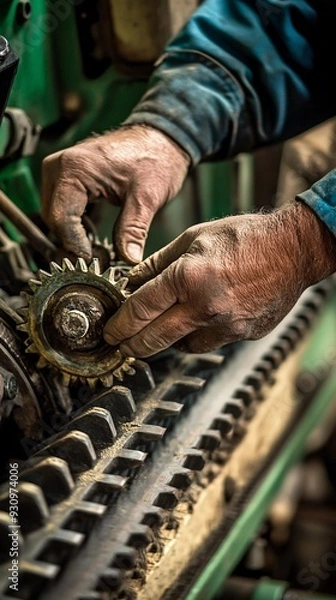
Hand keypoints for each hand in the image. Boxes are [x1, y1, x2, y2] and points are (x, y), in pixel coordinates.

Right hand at [41, 125, 189, 262]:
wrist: (160, 138)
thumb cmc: (155, 158)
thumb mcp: (147, 198)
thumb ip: (133, 230)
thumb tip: (128, 260)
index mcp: (74, 169)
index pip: (61, 220)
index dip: (76, 247)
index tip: (96, 263)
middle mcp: (58, 167)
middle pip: (54, 220)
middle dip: (74, 244)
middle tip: (100, 260)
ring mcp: (59, 171)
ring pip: (55, 217)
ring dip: (73, 236)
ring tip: (99, 250)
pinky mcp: (66, 177)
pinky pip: (61, 208)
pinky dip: (75, 225)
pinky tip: (94, 235)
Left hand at [104, 202, 335, 356]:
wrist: (293, 250)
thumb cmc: (246, 237)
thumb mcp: (194, 238)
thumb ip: (158, 262)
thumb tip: (132, 281)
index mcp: (188, 277)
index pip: (140, 310)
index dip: (119, 325)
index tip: (111, 331)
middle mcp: (204, 307)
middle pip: (154, 339)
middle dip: (131, 345)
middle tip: (122, 344)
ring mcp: (225, 325)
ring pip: (180, 347)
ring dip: (165, 341)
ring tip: (161, 328)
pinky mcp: (241, 335)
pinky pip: (208, 343)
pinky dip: (196, 336)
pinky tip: (195, 321)